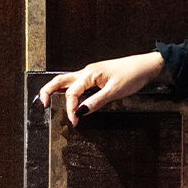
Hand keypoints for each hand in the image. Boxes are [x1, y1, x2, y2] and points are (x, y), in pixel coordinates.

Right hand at [37, 51, 165, 125]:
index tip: (74, 121)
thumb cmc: (132, 75)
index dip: (70, 109)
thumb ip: (95, 102)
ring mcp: (90, 74)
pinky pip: (77, 84)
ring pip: (67, 81)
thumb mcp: (114, 91)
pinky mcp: (95, 77)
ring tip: (50, 102)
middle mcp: (87, 72)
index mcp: (89, 74)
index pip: (72, 93)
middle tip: (43, 104)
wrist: (145, 66)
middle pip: (60, 81)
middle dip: (48, 91)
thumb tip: (80, 111)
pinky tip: (70, 99)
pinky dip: (69, 91)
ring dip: (57, 91)